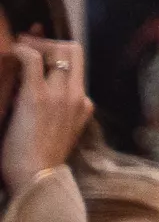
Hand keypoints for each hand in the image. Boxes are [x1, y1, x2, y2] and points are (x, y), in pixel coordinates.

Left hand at [0, 36, 89, 195]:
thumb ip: (60, 115)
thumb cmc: (39, 165)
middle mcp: (77, 95)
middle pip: (73, 50)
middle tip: (29, 44)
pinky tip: (12, 51)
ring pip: (57, 50)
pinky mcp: (38, 97)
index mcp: (83, 105)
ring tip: (17, 46)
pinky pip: (33, 59)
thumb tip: (42, 99)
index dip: (58, 51)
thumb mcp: (59, 137)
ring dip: (35, 43)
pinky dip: (23, 49)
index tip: (39, 48)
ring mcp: (60, 95)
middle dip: (50, 41)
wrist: (37, 180)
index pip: (78, 66)